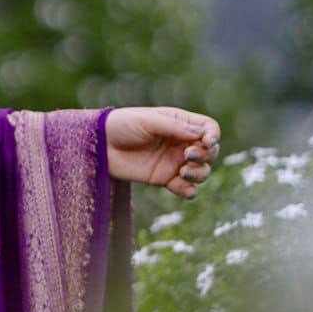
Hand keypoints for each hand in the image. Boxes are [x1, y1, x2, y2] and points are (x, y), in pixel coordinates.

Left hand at [105, 105, 221, 198]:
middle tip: (187, 155)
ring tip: (182, 172)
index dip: (213, 135)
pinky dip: (189, 190)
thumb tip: (201, 134)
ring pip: (202, 171)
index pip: (208, 128)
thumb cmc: (121, 126)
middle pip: (210, 152)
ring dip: (200, 174)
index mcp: (179, 123)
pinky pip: (186, 188)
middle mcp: (181, 142)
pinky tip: (180, 187)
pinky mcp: (165, 178)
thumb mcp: (146, 121)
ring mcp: (174, 161)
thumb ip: (173, 127)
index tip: (207, 142)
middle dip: (206, 155)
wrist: (99, 146)